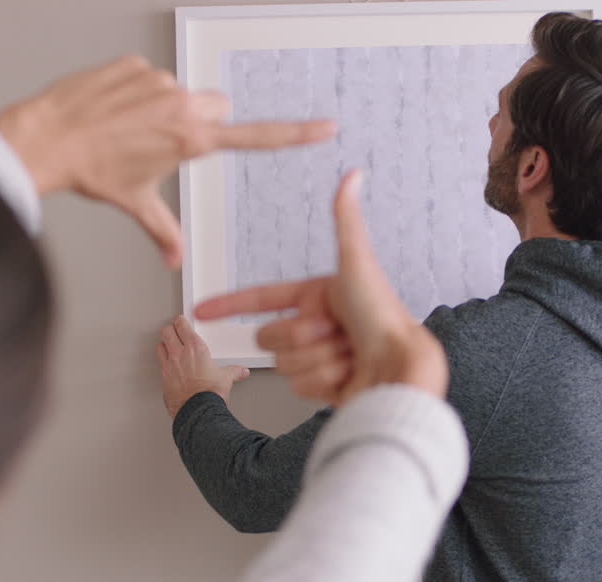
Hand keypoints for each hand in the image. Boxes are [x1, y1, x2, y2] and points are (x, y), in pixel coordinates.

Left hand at [0, 56, 336, 266]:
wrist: (48, 138)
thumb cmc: (91, 170)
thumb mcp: (136, 203)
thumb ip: (164, 232)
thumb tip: (175, 260)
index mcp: (191, 140)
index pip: (257, 137)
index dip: (296, 134)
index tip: (324, 127)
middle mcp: (182, 105)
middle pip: (217, 108)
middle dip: (203, 122)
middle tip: (169, 142)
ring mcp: (158, 81)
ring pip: (182, 92)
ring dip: (167, 106)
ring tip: (130, 128)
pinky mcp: (134, 65)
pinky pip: (150, 76)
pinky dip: (138, 91)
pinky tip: (115, 110)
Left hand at [157, 315, 249, 415]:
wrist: (198, 411)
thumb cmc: (209, 393)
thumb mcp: (226, 379)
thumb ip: (233, 372)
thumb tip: (241, 371)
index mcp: (196, 348)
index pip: (182, 326)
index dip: (181, 321)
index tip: (182, 321)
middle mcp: (179, 354)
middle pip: (167, 332)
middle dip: (170, 329)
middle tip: (174, 329)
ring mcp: (169, 366)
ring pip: (159, 346)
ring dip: (164, 344)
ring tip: (168, 344)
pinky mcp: (164, 379)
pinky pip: (160, 365)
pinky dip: (164, 362)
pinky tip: (169, 366)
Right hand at [194, 170, 447, 404]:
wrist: (400, 368)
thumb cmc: (384, 314)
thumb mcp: (358, 260)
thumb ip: (346, 219)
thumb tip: (353, 174)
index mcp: (316, 297)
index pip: (261, 298)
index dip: (229, 304)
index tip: (201, 309)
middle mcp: (316, 327)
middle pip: (268, 337)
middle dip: (299, 336)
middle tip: (333, 330)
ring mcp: (318, 358)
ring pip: (284, 365)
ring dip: (317, 359)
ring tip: (348, 351)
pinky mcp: (323, 387)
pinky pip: (299, 388)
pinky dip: (323, 381)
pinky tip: (348, 373)